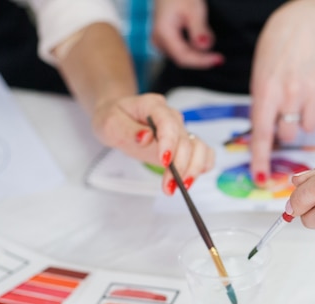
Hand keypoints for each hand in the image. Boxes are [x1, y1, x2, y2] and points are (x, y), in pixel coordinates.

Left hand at [92, 93, 214, 194]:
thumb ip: (128, 130)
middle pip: (185, 140)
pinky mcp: (184, 144)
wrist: (120, 119)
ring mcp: (180, 130)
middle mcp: (171, 117)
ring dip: (193, 169)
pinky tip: (191, 179)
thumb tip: (146, 137)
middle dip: (180, 166)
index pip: (168, 122)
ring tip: (181, 187)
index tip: (164, 162)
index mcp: (153, 106)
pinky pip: (203, 152)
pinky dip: (202, 166)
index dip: (169, 142)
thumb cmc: (115, 119)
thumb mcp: (110, 123)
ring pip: (199, 147)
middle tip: (168, 186)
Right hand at [152, 0, 223, 67]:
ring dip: (197, 53)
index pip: (183, 57)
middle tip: (218, 56)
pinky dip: (193, 48)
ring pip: (182, 56)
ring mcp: (159, 41)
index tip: (218, 60)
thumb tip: (204, 47)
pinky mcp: (163, 41)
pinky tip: (200, 38)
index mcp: (163, 33)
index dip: (202, 62)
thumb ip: (199, 30)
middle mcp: (158, 40)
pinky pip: (180, 51)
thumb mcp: (194, 9)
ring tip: (206, 37)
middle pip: (182, 58)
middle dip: (201, 58)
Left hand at [249, 1, 314, 184]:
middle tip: (284, 114)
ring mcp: (311, 90)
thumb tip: (267, 145)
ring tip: (298, 98)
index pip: (261, 135)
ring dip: (302, 120)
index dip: (260, 161)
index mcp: (266, 93)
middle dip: (285, 131)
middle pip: (288, 136)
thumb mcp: (260, 83)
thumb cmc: (274, 59)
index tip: (260, 179)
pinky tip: (310, 87)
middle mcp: (289, 93)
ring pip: (307, 128)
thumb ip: (263, 113)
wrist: (299, 28)